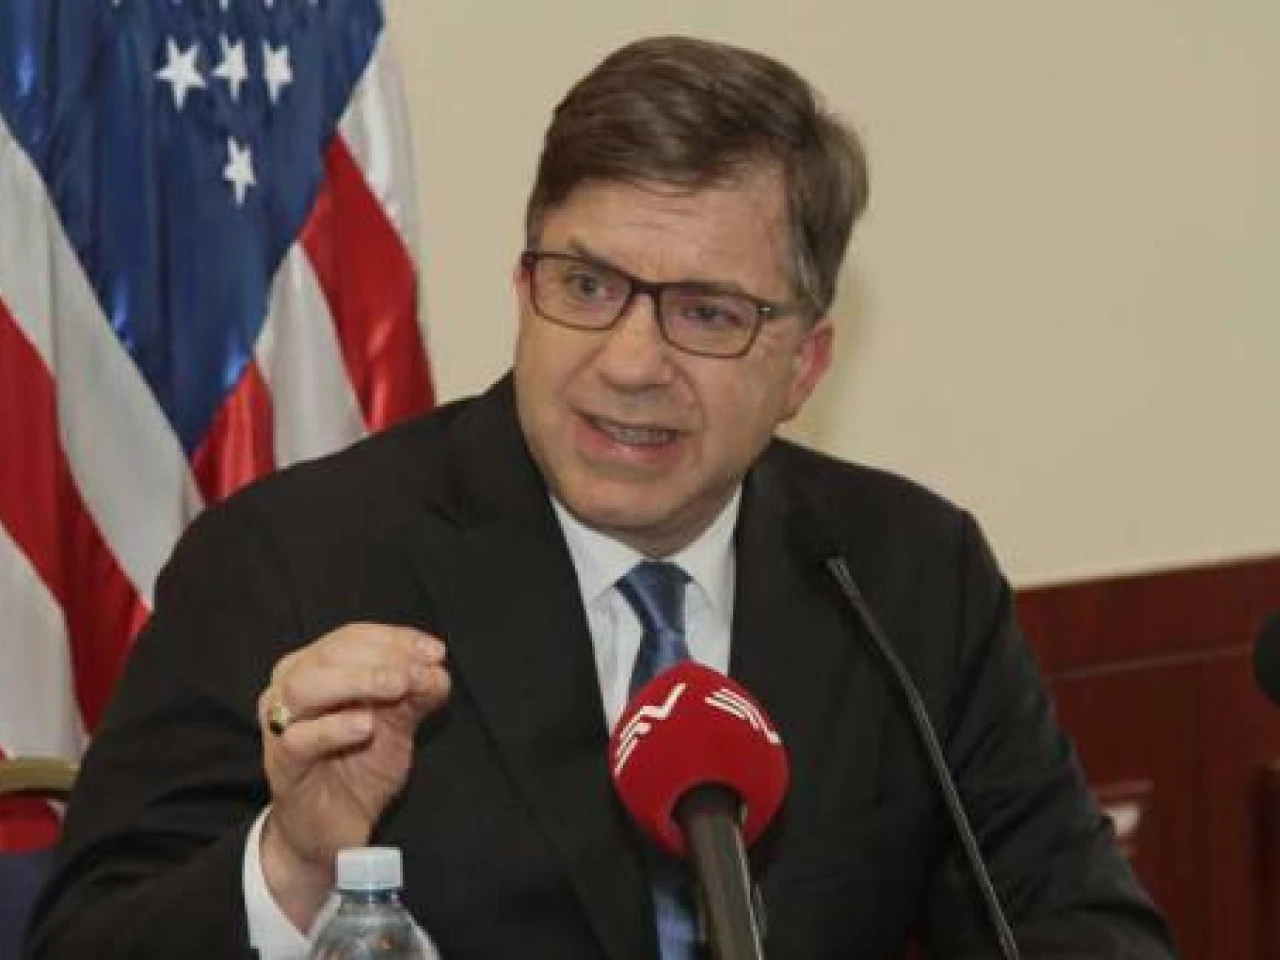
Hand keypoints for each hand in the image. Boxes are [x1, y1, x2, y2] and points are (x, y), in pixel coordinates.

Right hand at [256, 623, 449, 928]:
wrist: (333, 830)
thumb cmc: (358, 767)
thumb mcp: (396, 724)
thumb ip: (416, 694)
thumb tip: (438, 669)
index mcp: (316, 667)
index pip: (352, 637)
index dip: (395, 639)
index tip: (435, 651)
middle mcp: (291, 687)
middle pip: (329, 654)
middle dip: (380, 657)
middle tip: (416, 672)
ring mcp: (281, 725)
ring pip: (305, 686)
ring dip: (357, 680)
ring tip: (398, 687)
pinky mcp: (281, 764)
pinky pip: (299, 738)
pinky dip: (333, 728)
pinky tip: (365, 726)